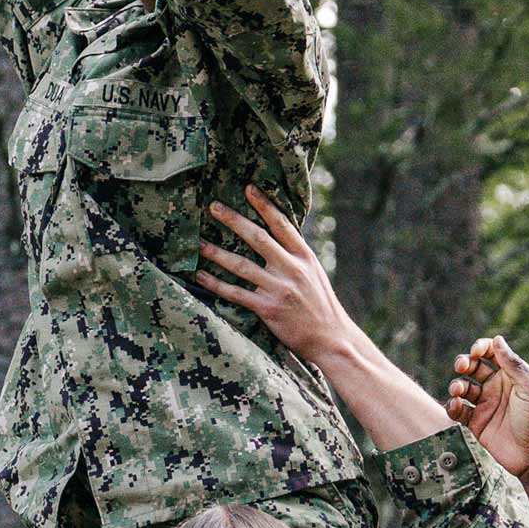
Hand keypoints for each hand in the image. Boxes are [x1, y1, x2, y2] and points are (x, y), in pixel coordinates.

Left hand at [194, 188, 356, 361]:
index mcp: (305, 257)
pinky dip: (215, 284)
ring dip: (216, 252)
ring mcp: (279, 289)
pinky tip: (200, 276)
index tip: (248, 188)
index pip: (282, 224)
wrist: (331, 338)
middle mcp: (292, 269)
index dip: (264, 205)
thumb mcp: (315, 273)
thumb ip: (295, 255)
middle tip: (213, 206)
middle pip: (257, 238)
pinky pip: (235, 293)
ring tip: (197, 243)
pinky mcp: (267, 309)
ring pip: (241, 265)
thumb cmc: (321, 305)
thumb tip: (276, 235)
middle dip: (234, 220)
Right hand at [445, 337, 528, 479]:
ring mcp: (485, 405)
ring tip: (459, 391)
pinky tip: (457, 407)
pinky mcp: (475, 423)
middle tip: (462, 366)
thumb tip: (498, 339)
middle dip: (464, 363)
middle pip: (473, 367)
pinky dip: (453, 406)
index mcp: (512, 375)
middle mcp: (497, 387)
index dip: (481, 347)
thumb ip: (514, 365)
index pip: (492, 353)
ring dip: (456, 385)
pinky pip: (458, 410)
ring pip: (462, 387)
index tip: (475, 351)